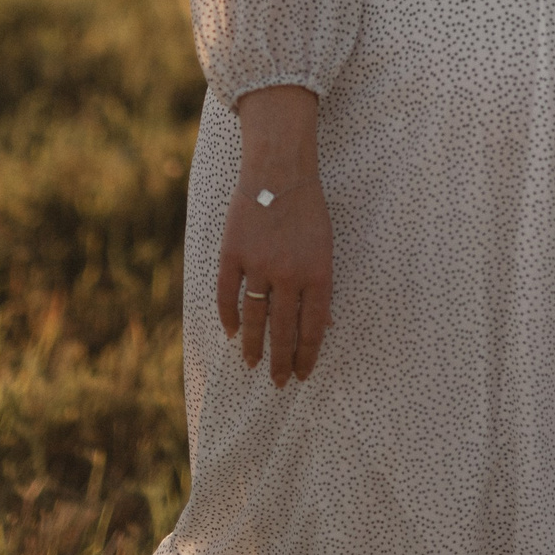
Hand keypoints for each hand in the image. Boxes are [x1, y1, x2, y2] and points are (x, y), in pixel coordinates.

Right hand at [216, 177, 334, 385]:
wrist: (278, 172)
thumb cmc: (308, 210)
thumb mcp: (326, 247)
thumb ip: (322, 286)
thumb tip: (323, 325)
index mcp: (317, 274)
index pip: (312, 329)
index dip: (307, 356)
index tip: (303, 375)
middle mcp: (288, 275)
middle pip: (283, 331)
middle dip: (282, 361)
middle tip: (279, 382)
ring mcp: (258, 265)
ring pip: (253, 318)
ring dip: (253, 346)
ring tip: (252, 365)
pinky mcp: (233, 254)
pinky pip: (227, 294)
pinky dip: (228, 316)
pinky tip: (231, 332)